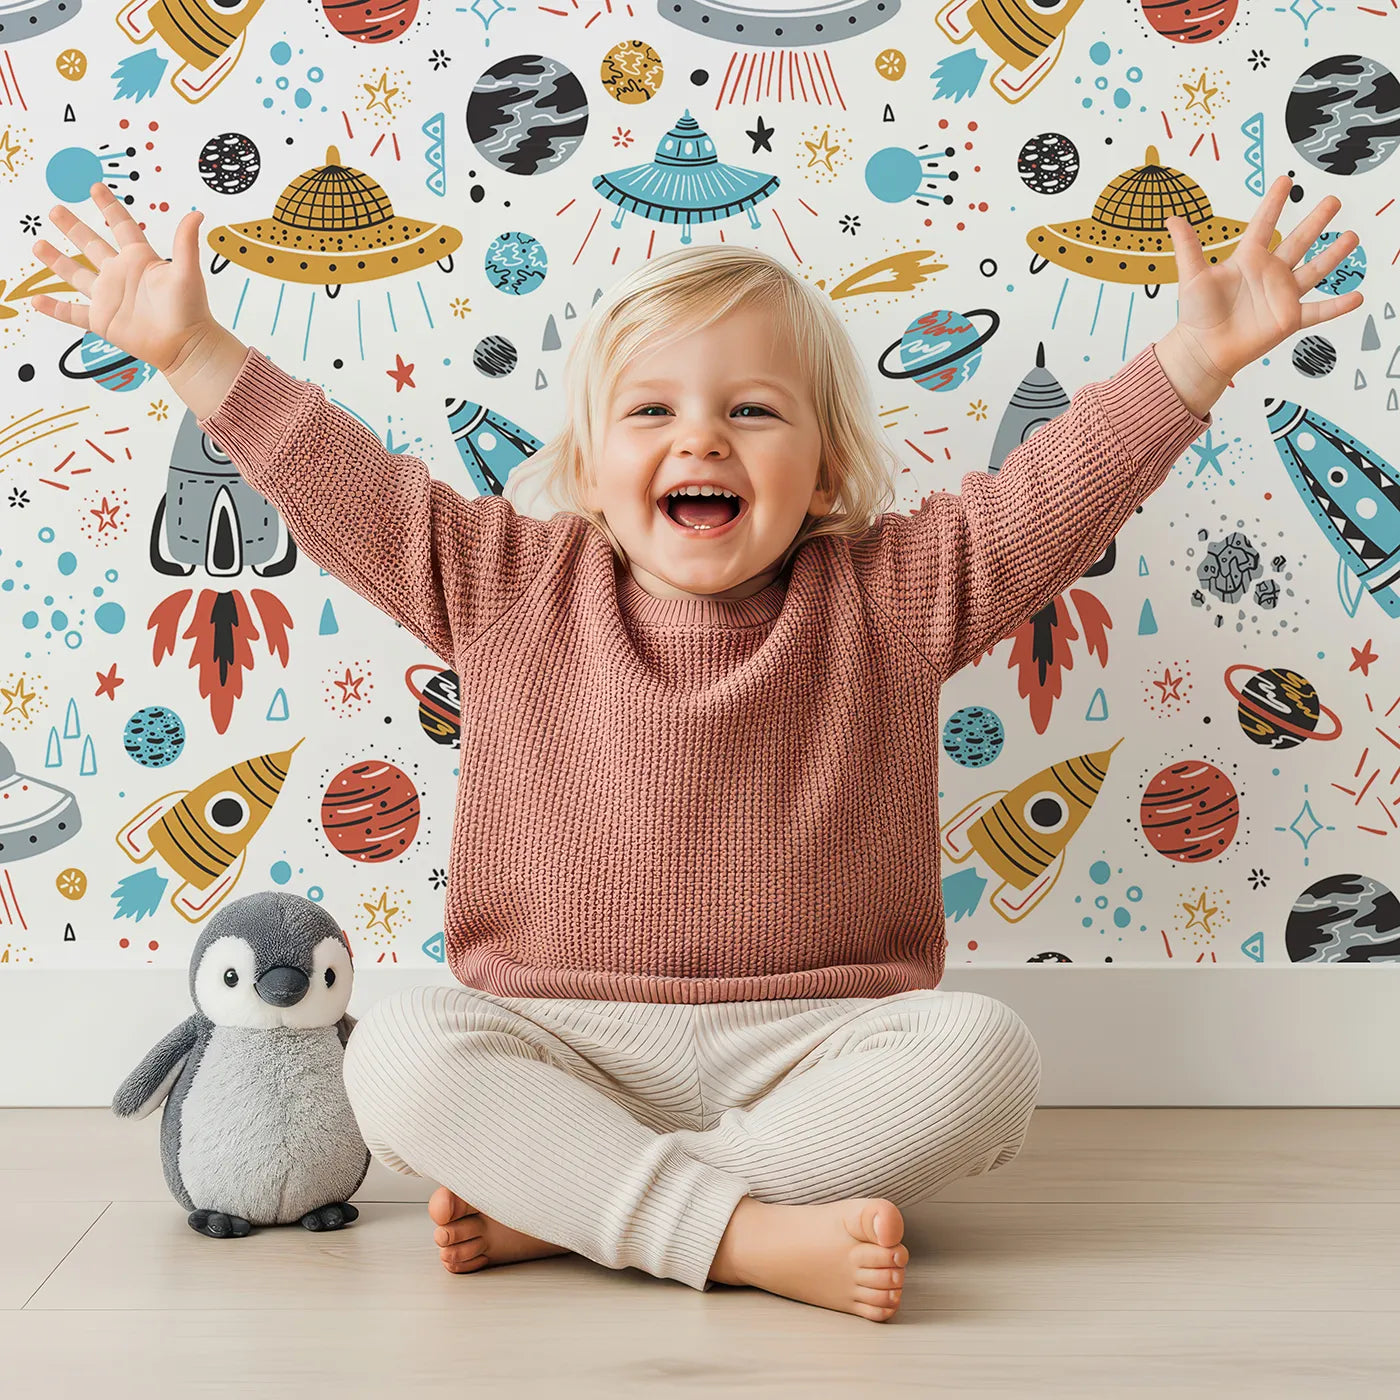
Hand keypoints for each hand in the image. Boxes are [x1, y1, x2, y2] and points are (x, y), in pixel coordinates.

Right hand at [30, 181, 217, 375]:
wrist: (186, 347)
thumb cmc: (190, 310)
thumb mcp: (187, 272)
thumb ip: (186, 243)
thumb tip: (196, 214)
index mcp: (139, 259)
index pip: (121, 226)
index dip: (109, 206)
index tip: (95, 187)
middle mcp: (120, 275)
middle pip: (91, 244)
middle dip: (72, 227)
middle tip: (55, 210)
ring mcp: (109, 298)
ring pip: (75, 274)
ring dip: (56, 261)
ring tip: (38, 244)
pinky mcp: (102, 321)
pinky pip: (72, 313)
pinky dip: (54, 308)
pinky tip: (36, 299)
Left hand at [1164, 174, 1363, 387]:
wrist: (1202, 349)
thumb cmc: (1196, 314)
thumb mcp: (1191, 276)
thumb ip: (1187, 247)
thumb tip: (1172, 218)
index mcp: (1247, 259)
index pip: (1263, 224)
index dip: (1273, 203)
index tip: (1284, 180)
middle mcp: (1269, 273)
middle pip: (1298, 241)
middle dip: (1316, 221)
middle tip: (1333, 200)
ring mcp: (1282, 295)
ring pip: (1314, 270)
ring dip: (1334, 255)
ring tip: (1352, 236)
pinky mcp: (1288, 319)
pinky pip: (1318, 311)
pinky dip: (1338, 306)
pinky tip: (1358, 296)